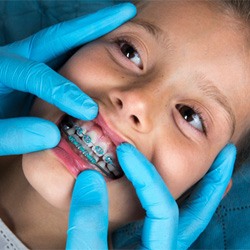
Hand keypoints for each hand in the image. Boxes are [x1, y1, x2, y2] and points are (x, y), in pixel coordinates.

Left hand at [0, 3, 135, 154]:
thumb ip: (12, 135)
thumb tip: (53, 136)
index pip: (36, 74)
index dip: (64, 92)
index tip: (88, 110)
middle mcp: (14, 58)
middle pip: (57, 37)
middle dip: (92, 25)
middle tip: (124, 12)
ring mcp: (27, 61)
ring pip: (62, 43)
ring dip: (92, 33)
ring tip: (120, 25)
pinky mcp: (34, 70)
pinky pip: (62, 58)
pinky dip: (84, 52)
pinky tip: (103, 52)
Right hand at [66, 144, 235, 248]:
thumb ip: (88, 225)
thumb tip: (90, 178)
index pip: (163, 210)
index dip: (144, 175)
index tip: (124, 151)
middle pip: (197, 217)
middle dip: (210, 183)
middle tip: (223, 153)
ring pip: (187, 220)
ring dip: (200, 191)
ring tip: (212, 165)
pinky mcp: (144, 247)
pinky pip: (166, 222)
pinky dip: (174, 200)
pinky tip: (172, 186)